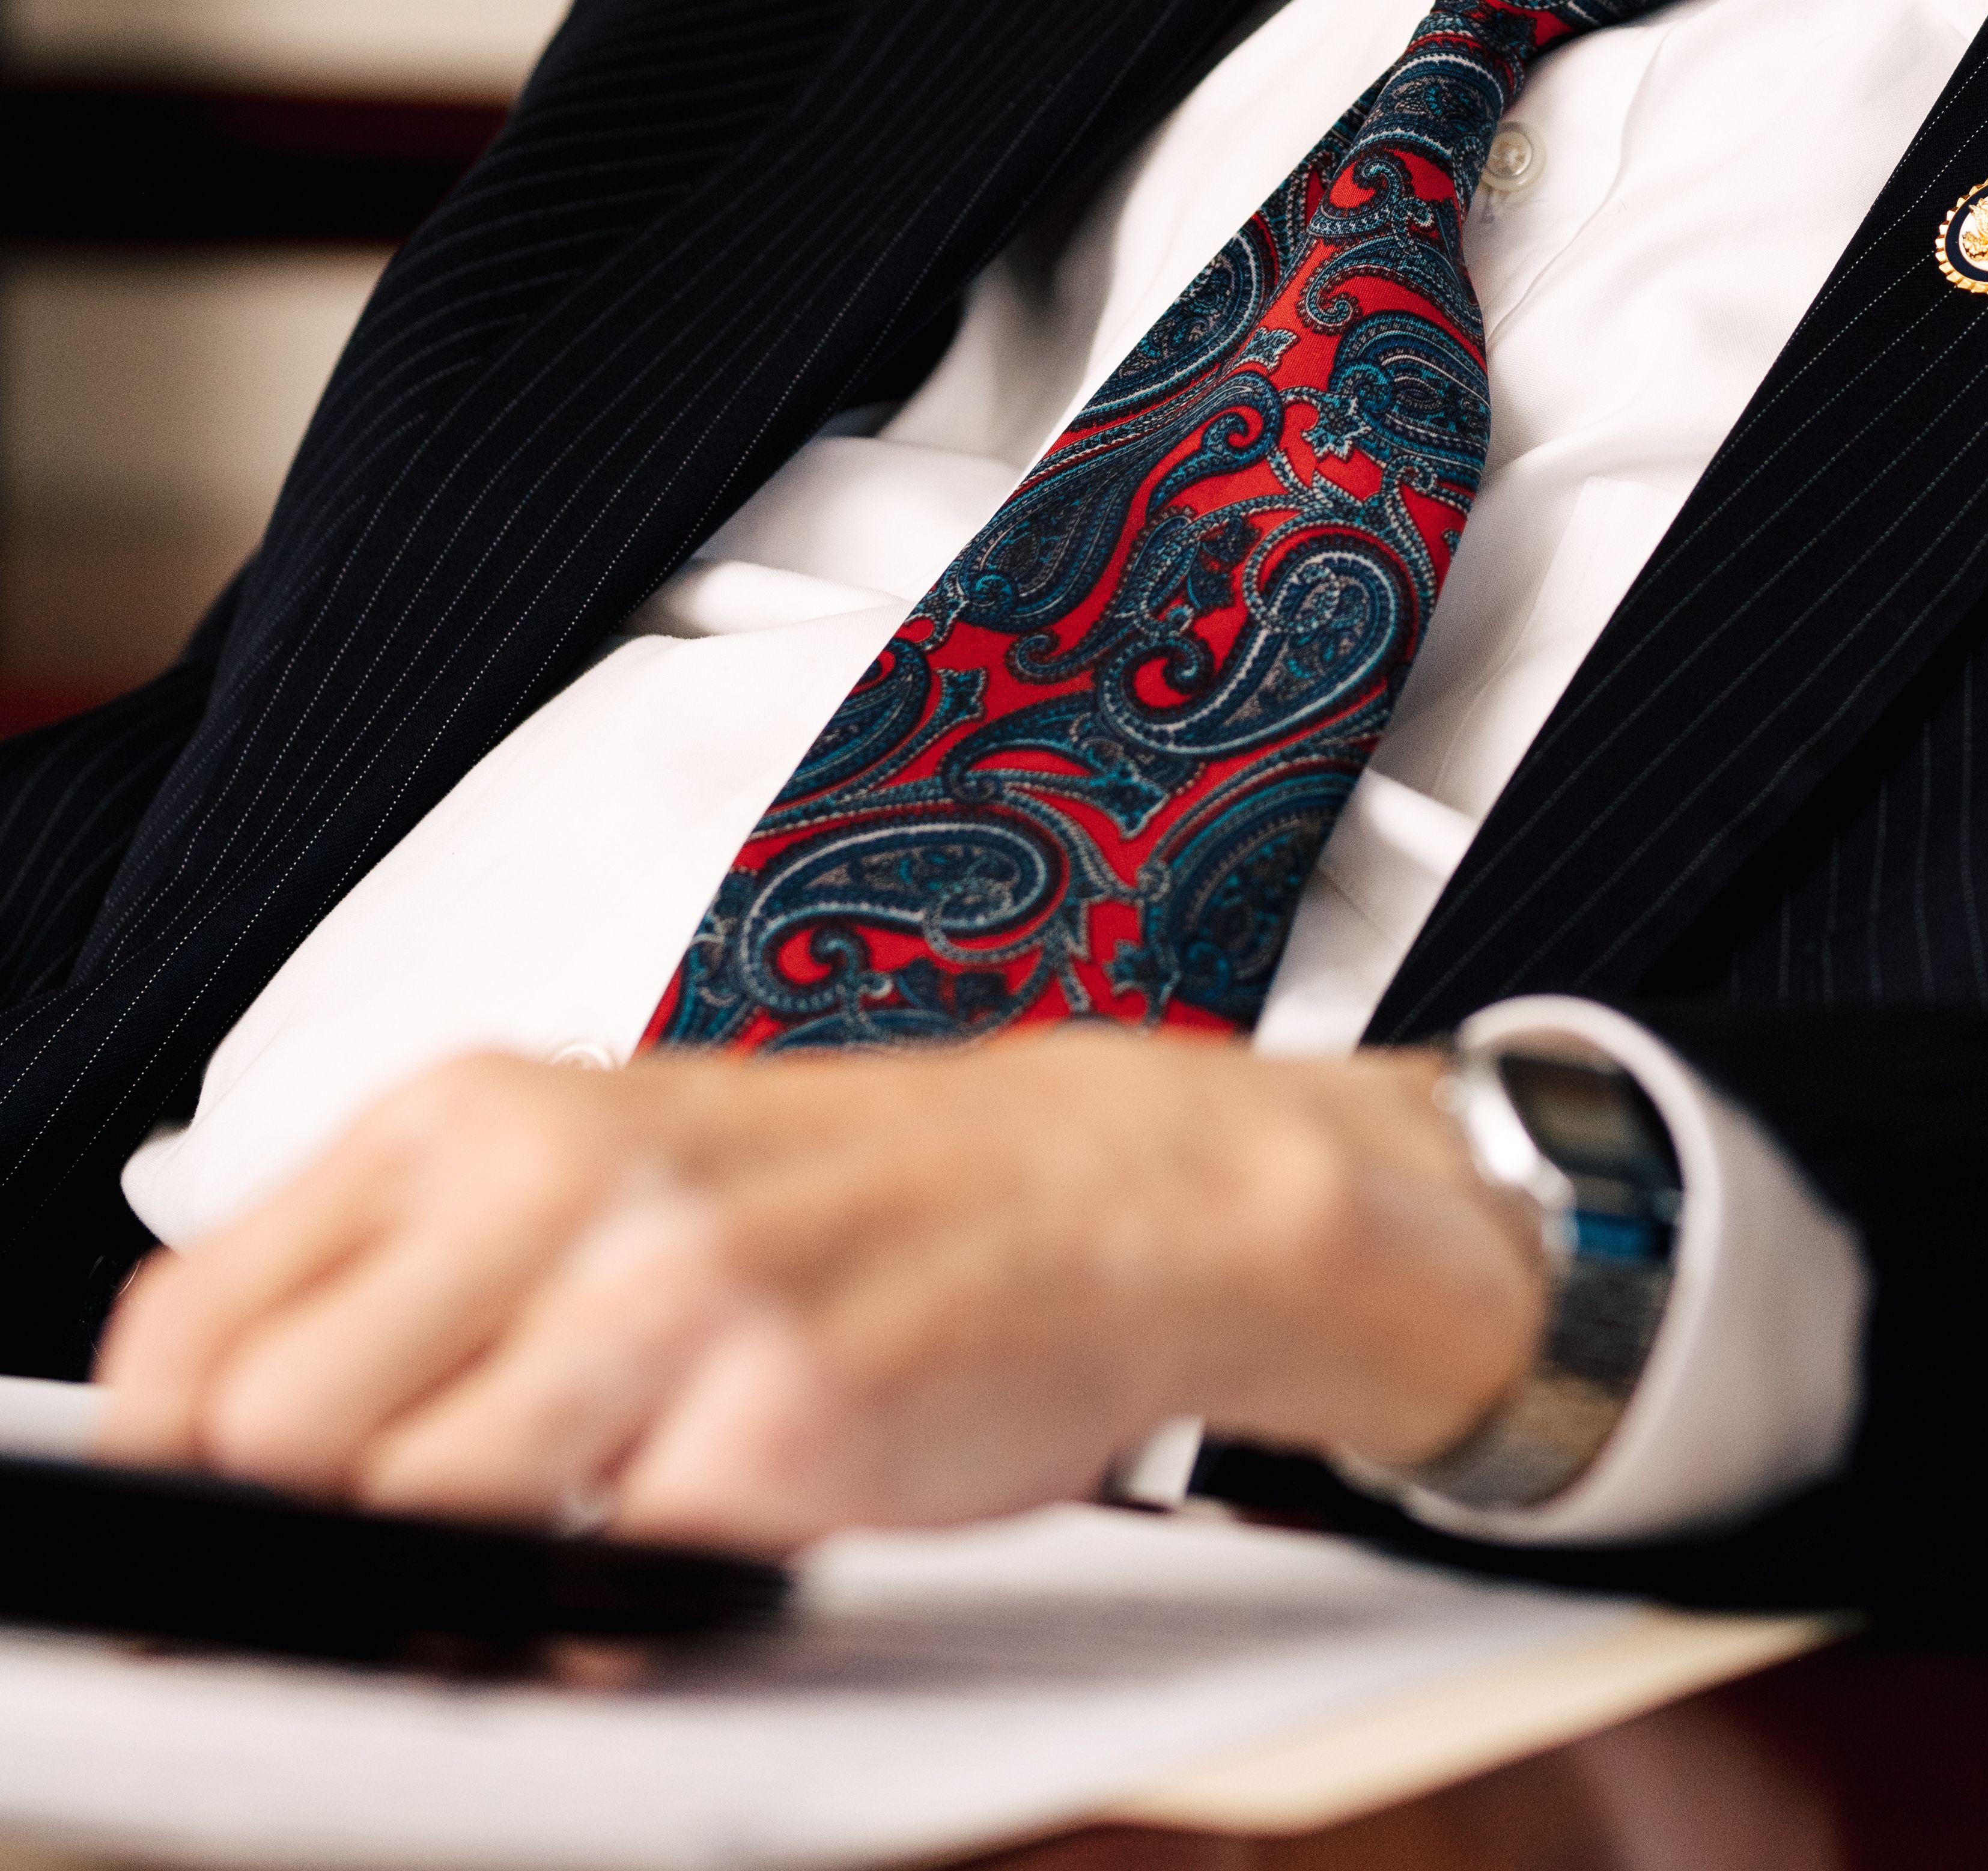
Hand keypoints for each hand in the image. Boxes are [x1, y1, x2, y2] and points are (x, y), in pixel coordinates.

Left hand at [94, 1031, 1543, 1551]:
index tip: (205, 1514)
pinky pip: (603, 1592)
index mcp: (487, 1108)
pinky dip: (625, 1604)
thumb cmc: (840, 1188)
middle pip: (273, 1433)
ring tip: (575, 1522)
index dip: (170, 1454)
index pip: (194, 1323)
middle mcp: (562, 1179)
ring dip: (474, 1572)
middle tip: (408, 1527)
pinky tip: (701, 1525)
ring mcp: (673, 1300)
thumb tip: (210, 1440)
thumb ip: (412, 1266)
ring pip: (419, 1520)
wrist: (1092, 1184)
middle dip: (315, 1521)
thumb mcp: (594, 1157)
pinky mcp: (776, 1423)